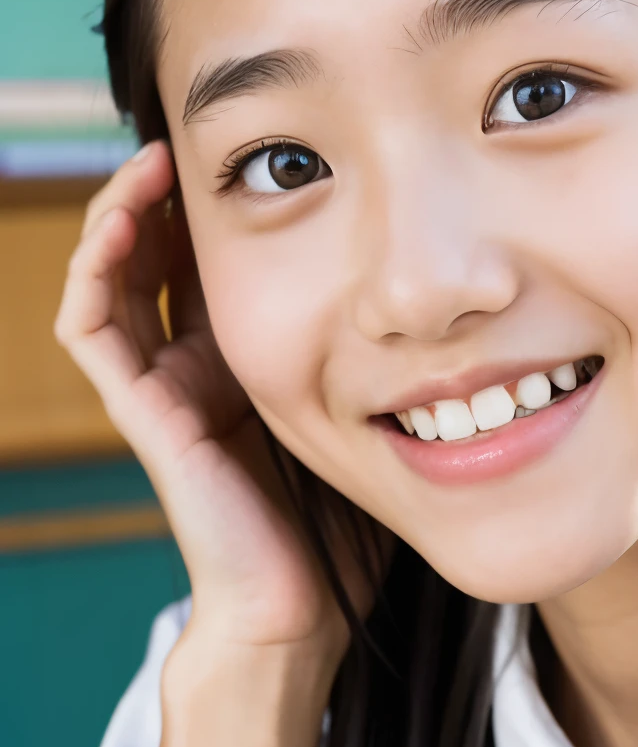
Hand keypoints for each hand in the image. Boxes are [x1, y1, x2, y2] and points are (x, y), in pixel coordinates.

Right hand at [56, 141, 353, 663]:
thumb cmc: (343, 523)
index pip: (213, 259)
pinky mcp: (141, 412)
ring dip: (122, 214)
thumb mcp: (367, 411)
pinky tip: (119, 224)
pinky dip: (95, 271)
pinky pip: (93, 329)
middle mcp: (195, 364)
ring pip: (114, 278)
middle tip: (190, 138)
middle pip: (159, 254)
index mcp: (247, 358)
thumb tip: (436, 288)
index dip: (221, 203)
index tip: (259, 151)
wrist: (303, 608)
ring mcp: (161, 387)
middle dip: (168, 193)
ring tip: (148, 161)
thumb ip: (380, 354)